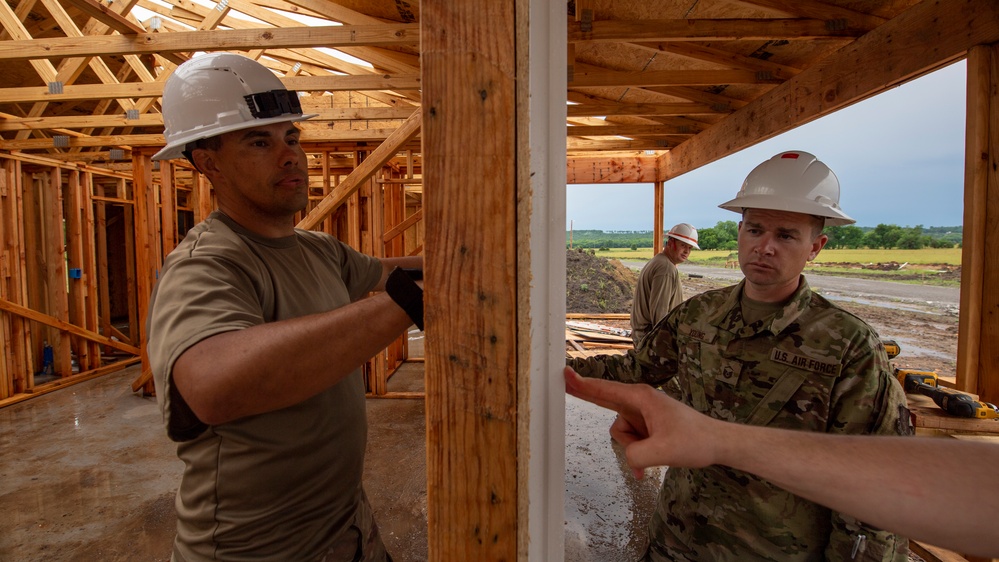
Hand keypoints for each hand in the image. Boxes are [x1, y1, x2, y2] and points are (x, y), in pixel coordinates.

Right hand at [563, 367, 720, 476]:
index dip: (583, 384)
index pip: (605, 390)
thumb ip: (635, 456)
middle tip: (563, 383)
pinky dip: (636, 455)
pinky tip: (644, 471)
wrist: (717, 444)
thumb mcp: (663, 452)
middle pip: (605, 404)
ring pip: (620, 433)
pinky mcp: (647, 427)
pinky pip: (631, 442)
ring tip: (656, 454)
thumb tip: (627, 458)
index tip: (566, 374)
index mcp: (641, 398)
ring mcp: (642, 415)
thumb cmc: (696, 440)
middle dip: (588, 396)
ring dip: (632, 448)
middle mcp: (639, 403)